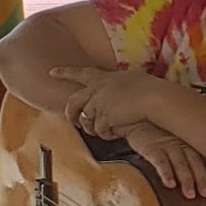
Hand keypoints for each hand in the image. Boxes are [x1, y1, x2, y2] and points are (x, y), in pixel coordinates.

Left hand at [52, 67, 172, 138]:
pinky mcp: (103, 118)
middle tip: (73, 121)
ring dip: (92, 128)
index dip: (65, 72)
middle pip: (73, 102)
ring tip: (103, 130)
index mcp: (103, 78)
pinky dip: (106, 134)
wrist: (153, 98)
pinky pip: (99, 131)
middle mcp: (97, 90)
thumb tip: (121, 89)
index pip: (80, 73)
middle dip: (70, 114)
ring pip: (86, 121)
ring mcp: (98, 104)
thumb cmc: (149, 88)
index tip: (52, 71)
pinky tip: (115, 133)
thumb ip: (120, 84)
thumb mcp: (131, 79)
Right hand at [119, 125, 205, 197]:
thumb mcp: (178, 136)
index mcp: (191, 140)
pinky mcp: (151, 148)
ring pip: (180, 162)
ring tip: (189, 194)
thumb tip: (204, 170)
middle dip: (202, 178)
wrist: (136, 116)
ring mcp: (167, 145)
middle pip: (195, 161)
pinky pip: (160, 161)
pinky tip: (169, 183)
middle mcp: (182, 142)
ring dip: (186, 178)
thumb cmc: (159, 130)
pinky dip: (165, 172)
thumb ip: (190, 149)